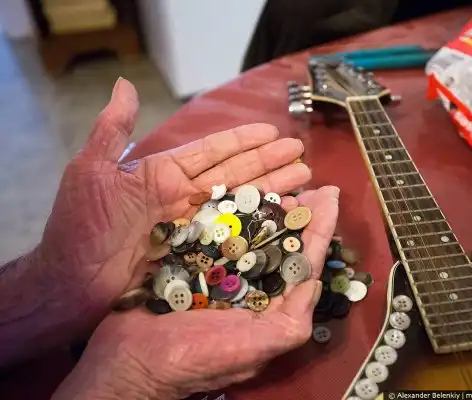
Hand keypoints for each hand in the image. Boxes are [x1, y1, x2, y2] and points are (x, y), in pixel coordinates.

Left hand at [36, 78, 311, 337]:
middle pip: (235, 175)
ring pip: (239, 203)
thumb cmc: (81, 227)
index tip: (273, 131)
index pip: (212, 151)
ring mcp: (190, 226)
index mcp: (163, 174)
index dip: (243, 141)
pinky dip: (257, 225)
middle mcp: (182, 197)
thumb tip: (126, 86)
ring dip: (271, 190)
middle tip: (302, 154)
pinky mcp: (194, 253)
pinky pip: (232, 235)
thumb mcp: (92, 171)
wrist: (71, 283)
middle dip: (269, 163)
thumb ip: (114, 131)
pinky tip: (279, 218)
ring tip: (302, 180)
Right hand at [52, 186, 339, 399]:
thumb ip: (290, 323)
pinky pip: (219, 233)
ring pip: (253, 235)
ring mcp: (222, 275)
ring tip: (281, 182)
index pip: (304, 264)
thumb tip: (315, 285)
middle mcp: (251, 289)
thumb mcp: (252, 349)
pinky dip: (232, 213)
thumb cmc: (194, 360)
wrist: (130, 361)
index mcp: (270, 308)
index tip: (330, 196)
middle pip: (282, 244)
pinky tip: (238, 192)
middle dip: (298, 214)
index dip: (319, 230)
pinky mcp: (194, 263)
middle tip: (308, 182)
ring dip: (269, 209)